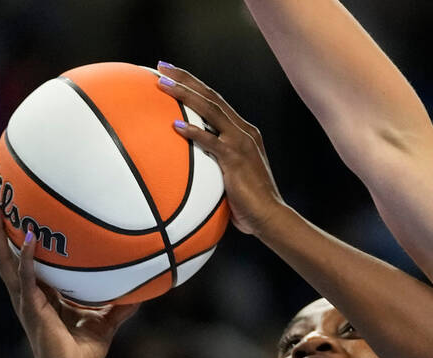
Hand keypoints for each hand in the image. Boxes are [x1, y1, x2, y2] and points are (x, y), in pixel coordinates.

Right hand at [0, 201, 138, 357]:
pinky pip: (27, 277)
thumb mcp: (106, 322)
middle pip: (5, 252)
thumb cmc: (83, 350)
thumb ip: (121, 306)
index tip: (17, 211)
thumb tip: (142, 292)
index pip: (25, 258)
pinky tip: (29, 239)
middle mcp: (28, 291)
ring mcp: (26, 297)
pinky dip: (27, 258)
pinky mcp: (31, 306)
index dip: (17, 237)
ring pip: (4, 259)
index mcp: (41, 292)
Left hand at [156, 63, 283, 236]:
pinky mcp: (236, 158)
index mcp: (244, 132)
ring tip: (162, 83)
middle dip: (186, 79)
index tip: (173, 74)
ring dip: (185, 94)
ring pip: (210, 110)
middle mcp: (244, 132)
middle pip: (211, 97)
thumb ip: (216, 162)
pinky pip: (210, 141)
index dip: (195, 85)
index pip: (216, 101)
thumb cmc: (249, 203)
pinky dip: (193, 131)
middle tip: (162, 66)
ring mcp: (241, 143)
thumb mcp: (233, 176)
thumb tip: (191, 164)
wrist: (270, 216)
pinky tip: (175, 125)